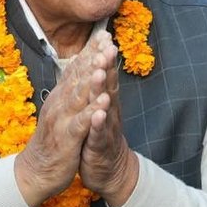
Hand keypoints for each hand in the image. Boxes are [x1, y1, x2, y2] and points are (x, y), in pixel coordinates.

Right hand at [13, 35, 104, 206]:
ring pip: (78, 96)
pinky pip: (81, 124)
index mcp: (60, 96)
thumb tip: (77, 64)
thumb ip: (69, 88)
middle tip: (107, 39)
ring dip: (92, 79)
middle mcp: (59, 103)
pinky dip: (92, 113)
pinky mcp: (67, 138)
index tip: (104, 33)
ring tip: (104, 64)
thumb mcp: (61, 110)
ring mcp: (62, 119)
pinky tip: (103, 103)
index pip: (76, 69)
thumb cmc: (53, 140)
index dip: (90, 51)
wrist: (37, 171)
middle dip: (93, 57)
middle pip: (78, 77)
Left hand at [78, 31, 138, 205]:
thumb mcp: (99, 108)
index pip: (104, 75)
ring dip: (103, 89)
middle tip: (107, 47)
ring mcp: (106, 128)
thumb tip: (97, 60)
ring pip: (105, 106)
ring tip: (102, 73)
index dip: (103, 56)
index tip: (103, 35)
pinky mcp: (100, 146)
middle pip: (108, 85)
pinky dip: (99, 123)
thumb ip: (99, 86)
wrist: (110, 170)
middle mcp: (109, 111)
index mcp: (105, 100)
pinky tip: (99, 114)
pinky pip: (99, 134)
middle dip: (107, 66)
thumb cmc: (100, 135)